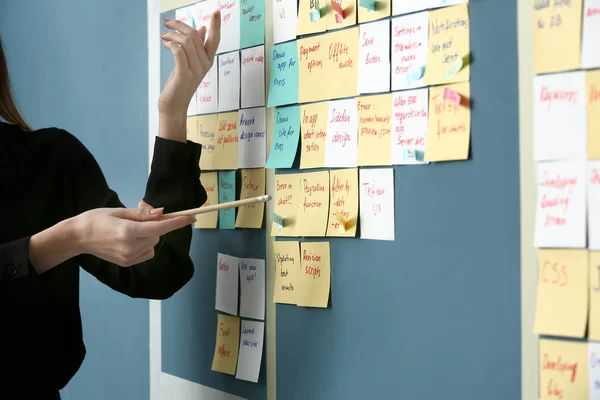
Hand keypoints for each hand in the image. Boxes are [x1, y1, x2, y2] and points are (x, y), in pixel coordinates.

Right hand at [75, 205, 194, 266]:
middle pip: (157, 235)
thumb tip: (162, 213)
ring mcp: (129, 258)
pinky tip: (130, 239)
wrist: (77, 237)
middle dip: (155, 225)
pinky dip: (145, 244)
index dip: (177, 222)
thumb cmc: (96, 219)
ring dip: (149, 235)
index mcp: (129, 232)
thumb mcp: (119, 211)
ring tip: (129, 229)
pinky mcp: (128, 263)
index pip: (160, 228)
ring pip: (153, 244)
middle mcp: (131, 247)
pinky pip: (147, 252)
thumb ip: (142, 214)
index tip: (191, 218)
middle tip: (139, 217)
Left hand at [158, 11, 220, 118]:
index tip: (216, 11)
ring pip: (186, 41)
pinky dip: (171, 44)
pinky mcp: (184, 74)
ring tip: (163, 36)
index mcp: (207, 60)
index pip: (215, 40)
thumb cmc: (180, 83)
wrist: (174, 105)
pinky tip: (165, 44)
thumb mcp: (190, 63)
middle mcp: (204, 64)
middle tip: (166, 22)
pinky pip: (178, 51)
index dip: (216, 25)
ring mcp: (195, 70)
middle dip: (179, 25)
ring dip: (172, 34)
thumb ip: (197, 47)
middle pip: (195, 35)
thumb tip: (202, 29)